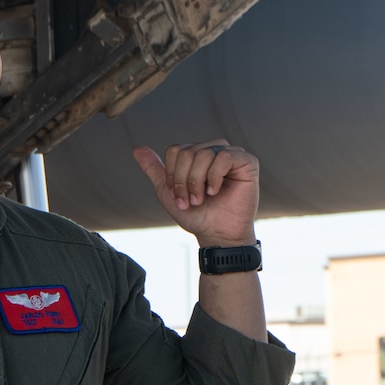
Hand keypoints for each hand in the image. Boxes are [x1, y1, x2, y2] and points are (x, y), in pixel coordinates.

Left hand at [132, 141, 260, 245]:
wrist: (217, 235)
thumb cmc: (197, 215)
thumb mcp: (168, 193)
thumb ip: (155, 170)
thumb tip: (137, 149)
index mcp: (196, 154)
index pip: (176, 150)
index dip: (173, 175)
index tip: (180, 196)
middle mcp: (213, 150)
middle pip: (188, 152)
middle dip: (185, 181)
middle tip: (192, 200)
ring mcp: (231, 154)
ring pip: (204, 153)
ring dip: (198, 181)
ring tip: (203, 198)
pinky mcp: (246, 161)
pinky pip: (225, 156)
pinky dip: (215, 176)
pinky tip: (216, 190)